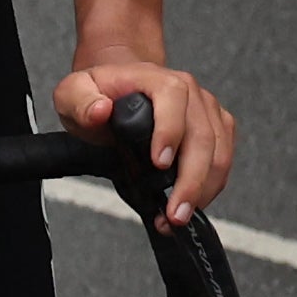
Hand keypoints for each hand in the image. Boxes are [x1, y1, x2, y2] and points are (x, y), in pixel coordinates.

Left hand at [52, 56, 235, 226]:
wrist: (117, 90)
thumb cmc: (99, 93)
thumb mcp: (74, 93)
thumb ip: (80, 101)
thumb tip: (100, 110)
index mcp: (158, 79)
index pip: (174, 99)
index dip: (169, 132)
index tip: (159, 163)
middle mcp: (191, 93)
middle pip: (203, 136)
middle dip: (191, 179)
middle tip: (174, 212)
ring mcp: (207, 111)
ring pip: (219, 153)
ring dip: (203, 189)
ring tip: (179, 216)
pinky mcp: (217, 130)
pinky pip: (222, 160)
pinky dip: (210, 186)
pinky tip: (190, 204)